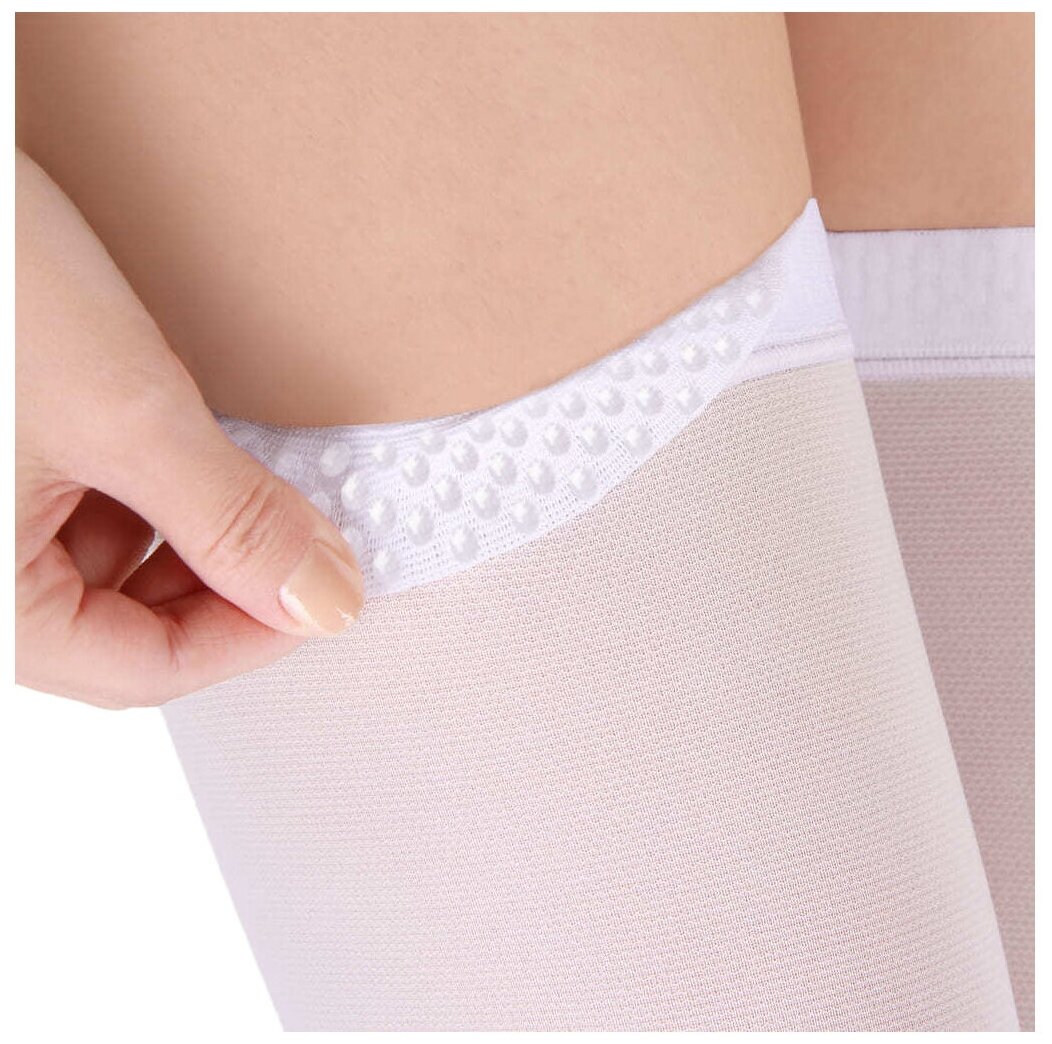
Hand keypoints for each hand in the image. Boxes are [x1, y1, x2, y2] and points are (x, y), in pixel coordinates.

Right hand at [15, 150, 363, 707]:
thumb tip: (324, 602)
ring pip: (116, 566)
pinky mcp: (9, 458)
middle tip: (303, 529)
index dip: (251, 635)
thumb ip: (233, 523)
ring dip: (196, 530)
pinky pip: (92, 508)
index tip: (329, 590)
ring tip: (248, 474)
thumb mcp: (125, 414)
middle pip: (128, 624)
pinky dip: (156, 488)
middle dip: (225, 579)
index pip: (142, 669)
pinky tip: (188, 441)